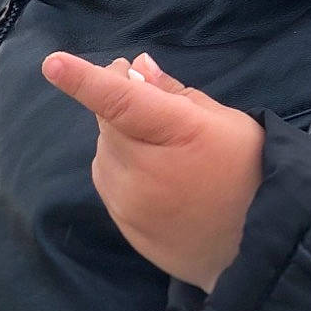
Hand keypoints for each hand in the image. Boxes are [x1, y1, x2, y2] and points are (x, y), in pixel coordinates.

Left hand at [41, 49, 263, 291]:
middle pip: (107, 122)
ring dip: (120, 139)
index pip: (122, 102)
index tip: (53, 64)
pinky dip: (123, 168)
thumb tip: (137, 67)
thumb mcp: (227, 122)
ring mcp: (131, 202)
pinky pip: (109, 180)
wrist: (257, 246)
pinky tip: (158, 177)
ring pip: (104, 151)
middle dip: (119, 104)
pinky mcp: (124, 223)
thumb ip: (175, 93)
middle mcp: (146, 169)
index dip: (85, 81)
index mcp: (178, 133)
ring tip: (164, 151)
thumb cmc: (248, 172)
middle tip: (147, 97)